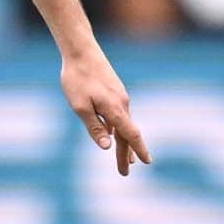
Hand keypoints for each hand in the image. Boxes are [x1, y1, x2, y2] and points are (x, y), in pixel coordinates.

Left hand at [60, 45, 149, 174]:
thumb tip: (108, 147)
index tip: (147, 163)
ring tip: (127, 160)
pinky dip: (119, 129)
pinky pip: (119, 116)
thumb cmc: (77, 78)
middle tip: (125, 173)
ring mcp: (120, 97)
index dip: (139, 150)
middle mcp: (122, 104)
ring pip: (124, 125)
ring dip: (124, 144)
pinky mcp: (114, 92)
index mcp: (115, 109)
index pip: (131, 135)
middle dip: (127, 154)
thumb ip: (94, 127)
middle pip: (127, 134)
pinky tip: (114, 136)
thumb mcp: (80, 106)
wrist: (81, 51)